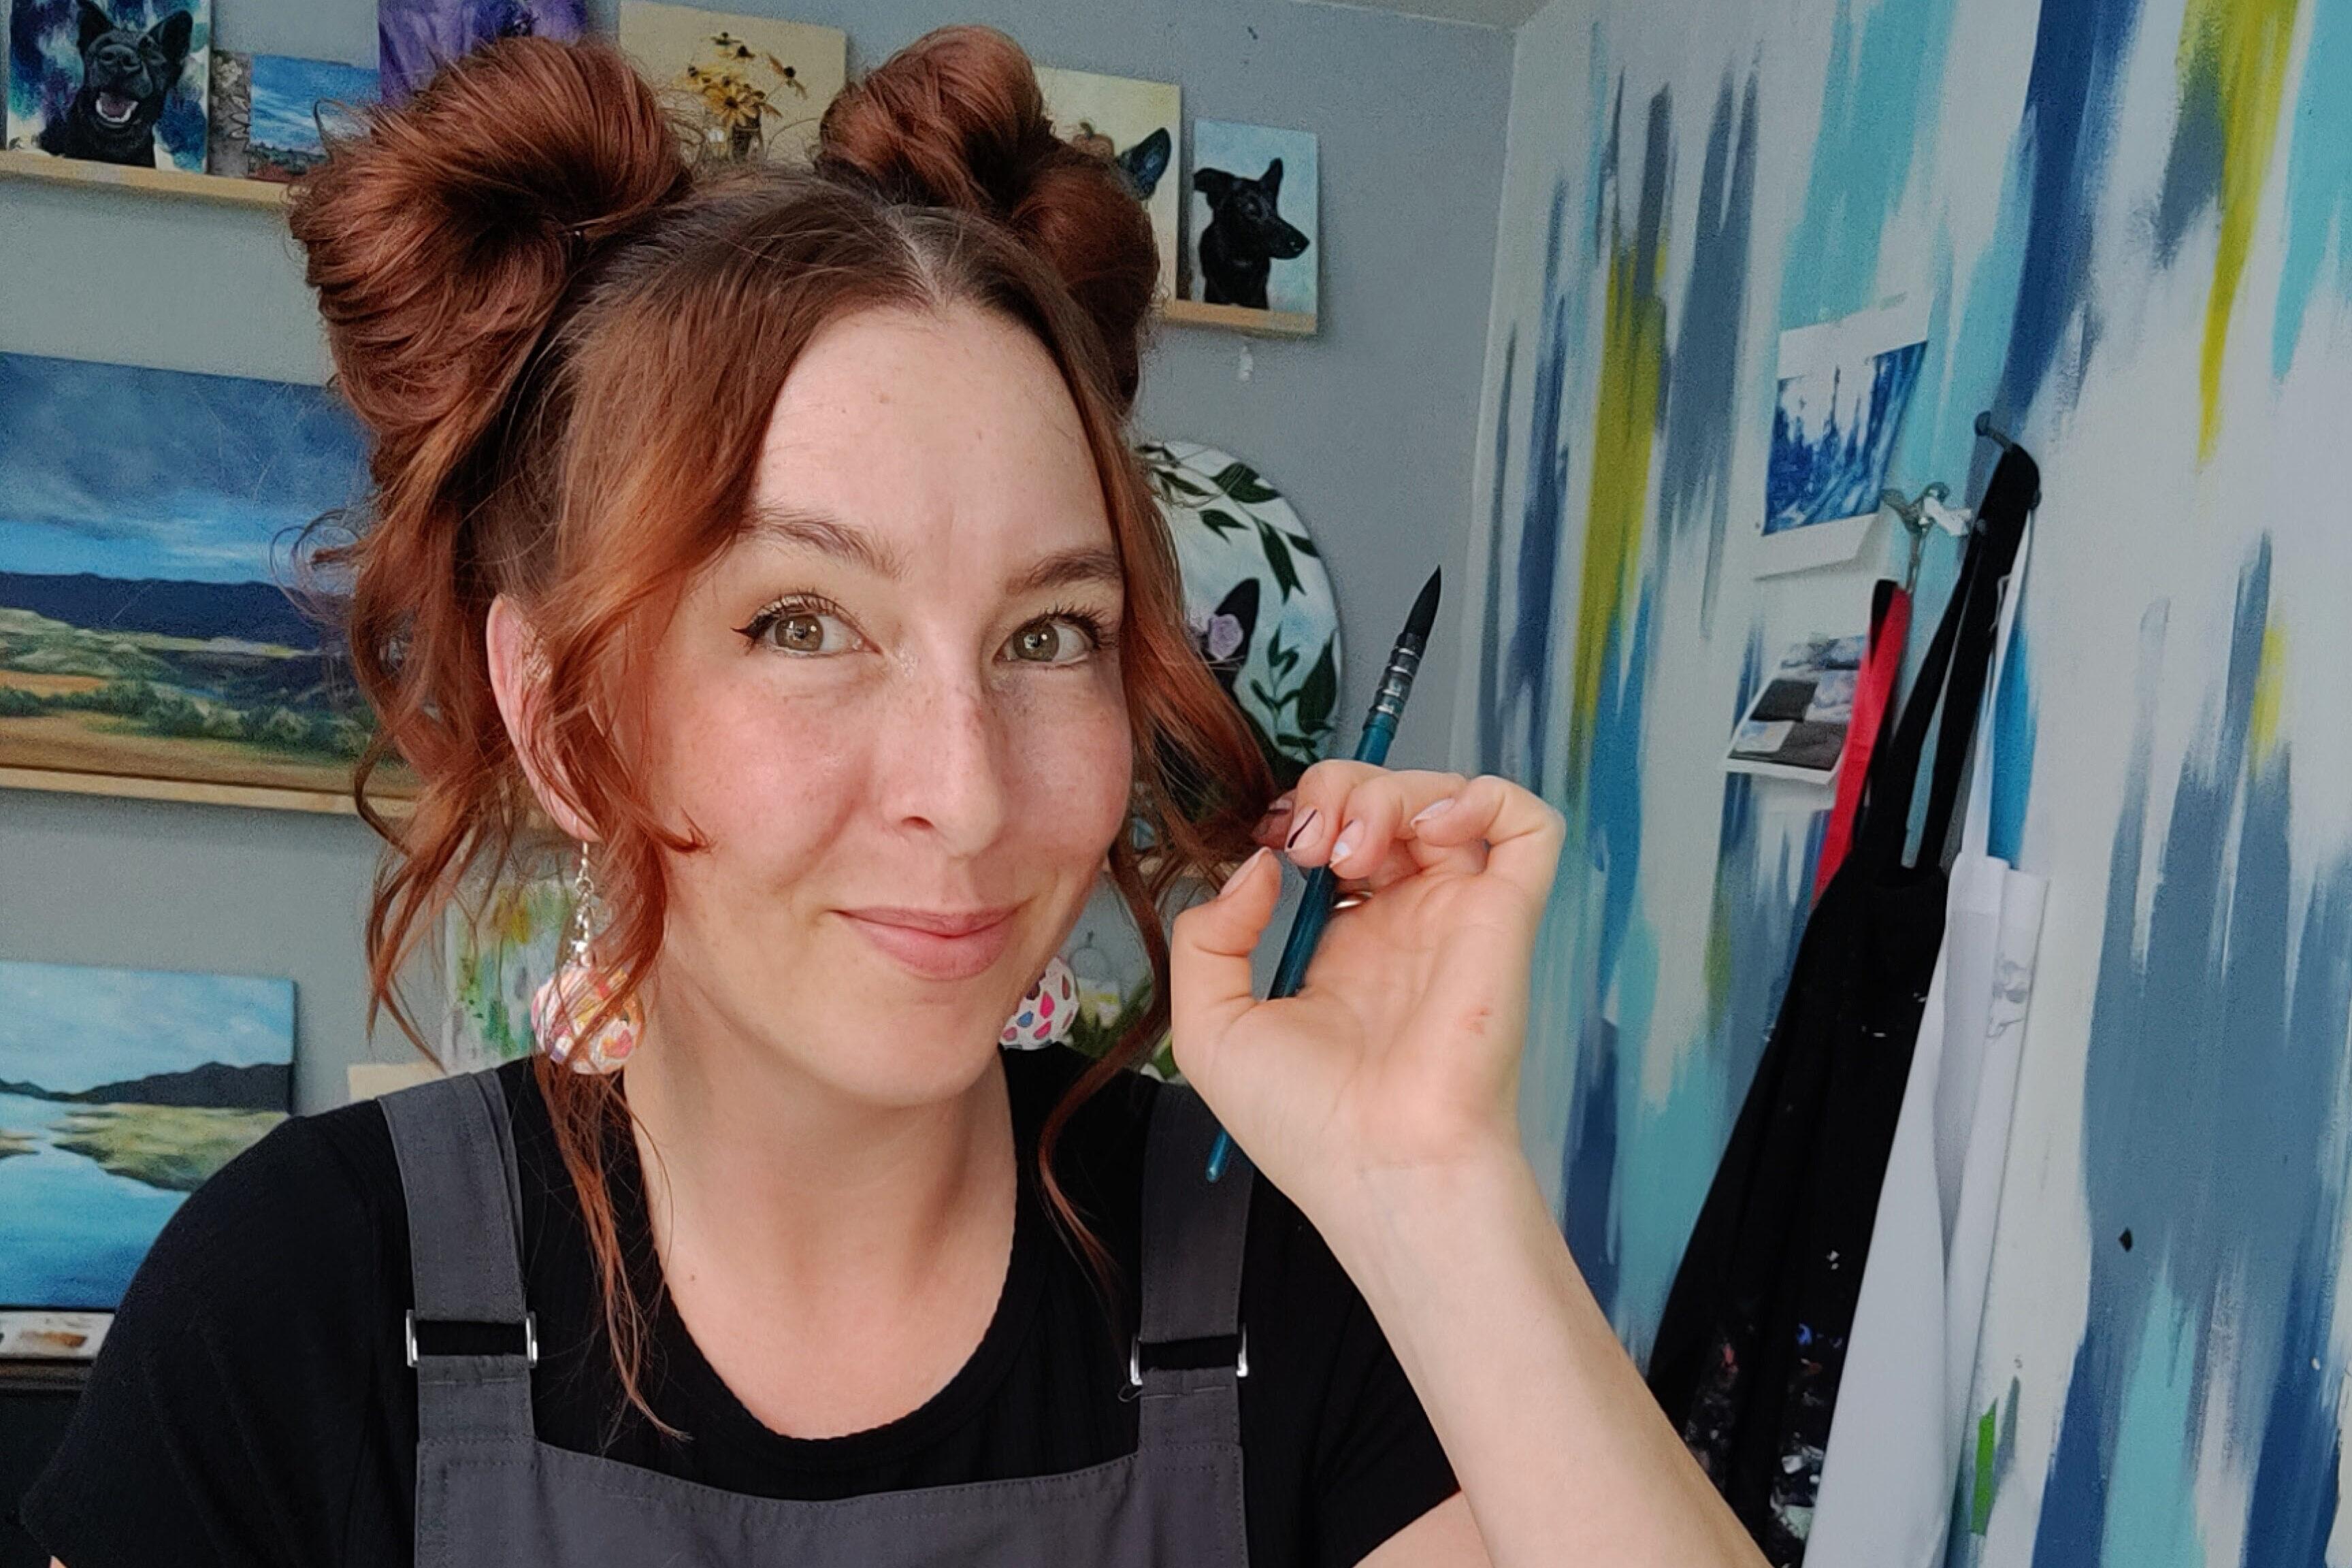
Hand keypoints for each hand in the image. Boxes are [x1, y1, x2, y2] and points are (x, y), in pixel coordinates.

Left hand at [1168, 763, 1564, 1218]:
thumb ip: (1209, 936)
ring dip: (1388, 792)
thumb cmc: (1304, 1122)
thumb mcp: (1211, 1028)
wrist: (1380, 1165)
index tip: (1271, 844)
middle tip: (1310, 844)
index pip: (1332, 838)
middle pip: (1383, 802)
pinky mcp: (1506, 915)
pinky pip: (1527, 823)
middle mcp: (1405, 922)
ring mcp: (1457, 915)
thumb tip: (1259, 866)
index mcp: (1345, 946)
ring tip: (1351, 849)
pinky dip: (1481, 796)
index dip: (1298, 816)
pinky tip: (1428, 829)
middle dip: (1336, 790)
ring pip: (1445, 796)